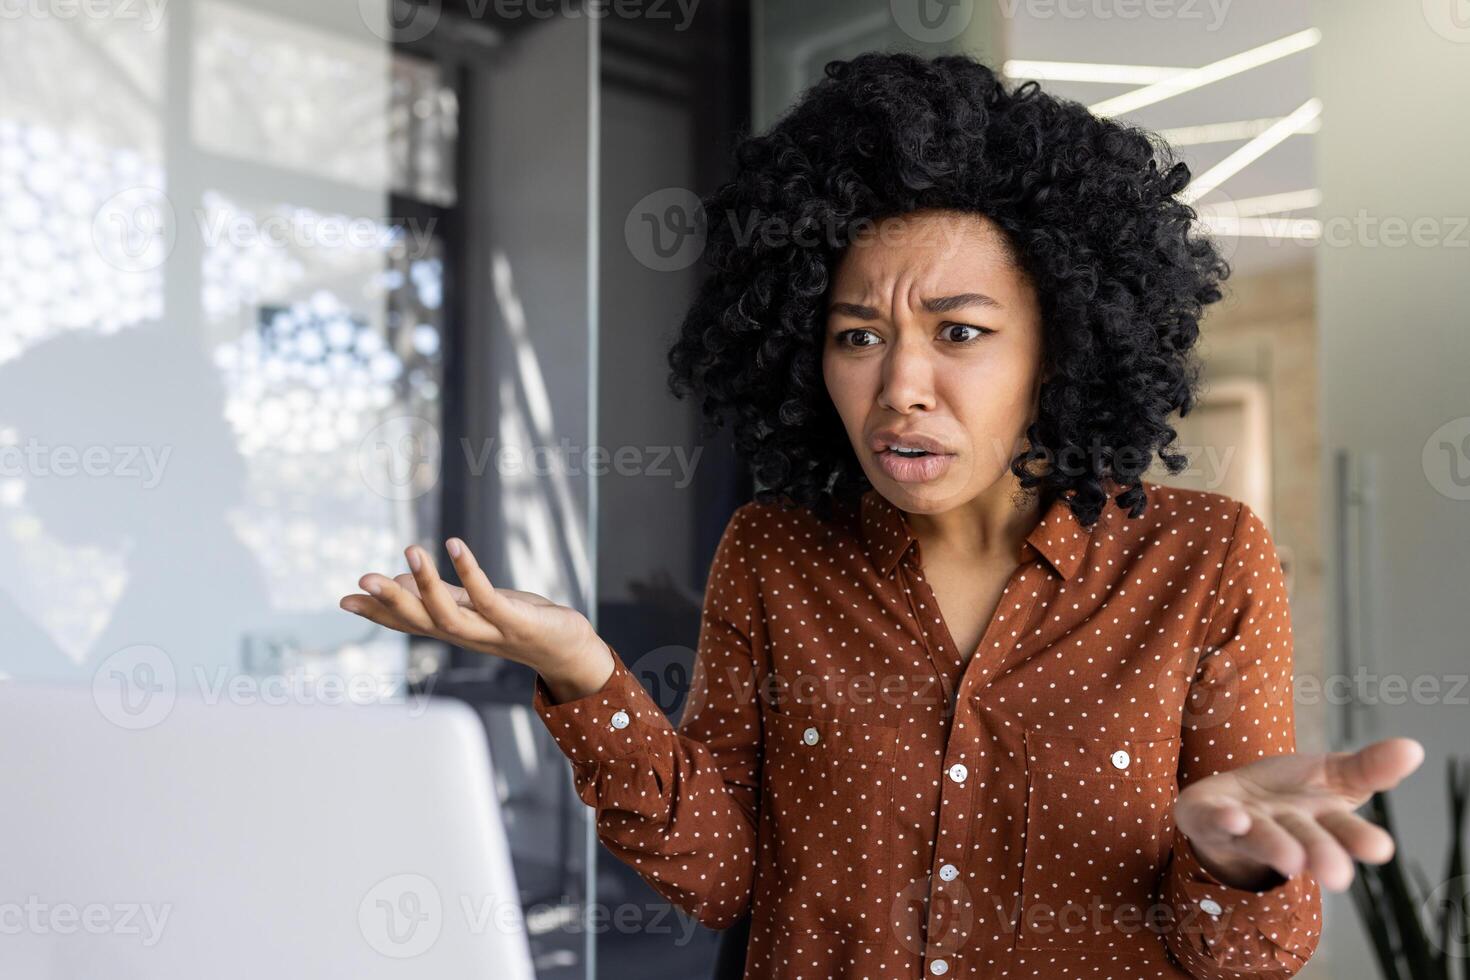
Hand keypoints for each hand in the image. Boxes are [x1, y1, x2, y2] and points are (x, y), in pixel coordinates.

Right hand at [339, 539, 612, 699]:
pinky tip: (455, 545)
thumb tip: (398, 578)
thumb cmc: (520, 622)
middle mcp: (466, 636)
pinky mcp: (516, 621)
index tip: (344, 601)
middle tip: (361, 580)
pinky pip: (488, 598)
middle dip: (390, 602)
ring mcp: (491, 631)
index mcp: (452, 629)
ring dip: (426, 585)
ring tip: (410, 550)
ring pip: (449, 616)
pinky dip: (470, 573)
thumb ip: (441, 595)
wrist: (567, 649)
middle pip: (421, 623)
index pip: (409, 623)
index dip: (377, 614)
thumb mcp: (475, 606)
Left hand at [1174, 736, 1424, 891]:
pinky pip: (1212, 820)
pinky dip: (1223, 820)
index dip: (1359, 839)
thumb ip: (1369, 767)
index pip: (1343, 830)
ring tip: (1290, 858)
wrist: (1231, 802)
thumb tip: (1414, 748)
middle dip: (1321, 854)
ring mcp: (1244, 827)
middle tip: (1337, 875)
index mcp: (1320, 820)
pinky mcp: (1206, 818)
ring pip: (1261, 838)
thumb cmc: (1289, 795)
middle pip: (1305, 841)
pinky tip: (1234, 817)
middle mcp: (1284, 829)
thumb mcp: (1334, 774)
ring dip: (1275, 846)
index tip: (1380, 848)